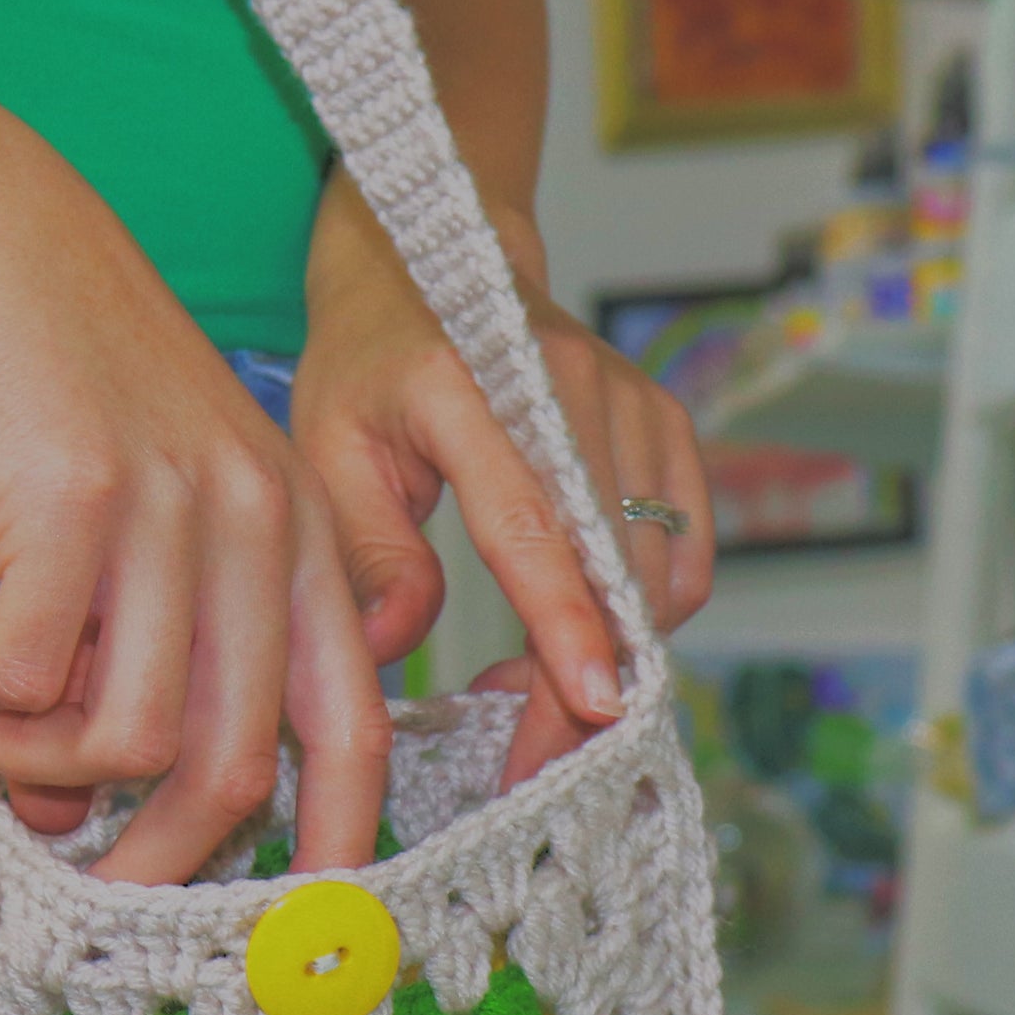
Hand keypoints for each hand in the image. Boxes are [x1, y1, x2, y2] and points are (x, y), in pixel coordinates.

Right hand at [0, 109, 389, 883]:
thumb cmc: (44, 380)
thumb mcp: (130, 516)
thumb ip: (125, 658)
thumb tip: (72, 812)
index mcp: (301, 538)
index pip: (354, 731)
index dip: (331, 849)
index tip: (282, 938)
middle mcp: (264, 528)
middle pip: (234, 769)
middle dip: (150, 858)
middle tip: (68, 869)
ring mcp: (180, 510)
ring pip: (130, 739)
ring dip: (34, 755)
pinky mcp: (80, 498)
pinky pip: (39, 676)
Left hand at [289, 170, 714, 786]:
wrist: (435, 262)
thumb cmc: (369, 364)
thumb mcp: (327, 449)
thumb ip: (366, 549)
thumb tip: (399, 644)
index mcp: (465, 386)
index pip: (530, 524)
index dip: (564, 621)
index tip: (590, 702)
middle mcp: (565, 383)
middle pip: (606, 565)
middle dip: (581, 677)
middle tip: (528, 753)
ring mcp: (630, 398)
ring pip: (656, 570)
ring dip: (608, 650)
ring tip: (527, 678)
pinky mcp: (665, 421)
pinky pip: (686, 551)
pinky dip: (647, 610)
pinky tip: (579, 623)